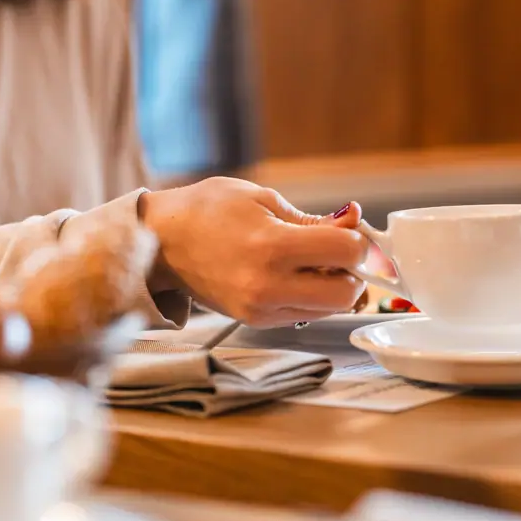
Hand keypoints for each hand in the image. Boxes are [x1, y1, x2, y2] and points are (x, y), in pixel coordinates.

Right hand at [139, 178, 367, 325]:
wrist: (162, 242)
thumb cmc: (207, 211)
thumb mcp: (263, 199)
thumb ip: (312, 219)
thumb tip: (354, 222)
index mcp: (272, 246)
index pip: (346, 252)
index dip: (357, 240)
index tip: (350, 232)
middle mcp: (268, 285)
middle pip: (347, 294)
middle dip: (353, 272)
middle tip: (340, 254)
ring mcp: (261, 308)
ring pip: (329, 310)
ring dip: (334, 287)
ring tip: (314, 263)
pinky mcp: (255, 321)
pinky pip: (304, 314)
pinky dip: (312, 298)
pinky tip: (295, 276)